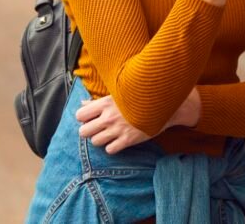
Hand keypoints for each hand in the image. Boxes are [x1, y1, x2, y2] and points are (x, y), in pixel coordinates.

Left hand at [76, 89, 201, 153]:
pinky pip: (110, 150)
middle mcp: (109, 117)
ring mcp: (118, 130)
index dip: (84, 118)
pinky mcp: (128, 140)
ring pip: (95, 142)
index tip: (91, 118)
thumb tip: (83, 103)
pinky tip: (119, 140)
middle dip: (89, 130)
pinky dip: (113, 147)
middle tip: (98, 128)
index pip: (80, 115)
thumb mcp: (118, 94)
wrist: (164, 104)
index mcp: (105, 103)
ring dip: (101, 139)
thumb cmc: (140, 96)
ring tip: (110, 134)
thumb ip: (99, 101)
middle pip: (83, 131)